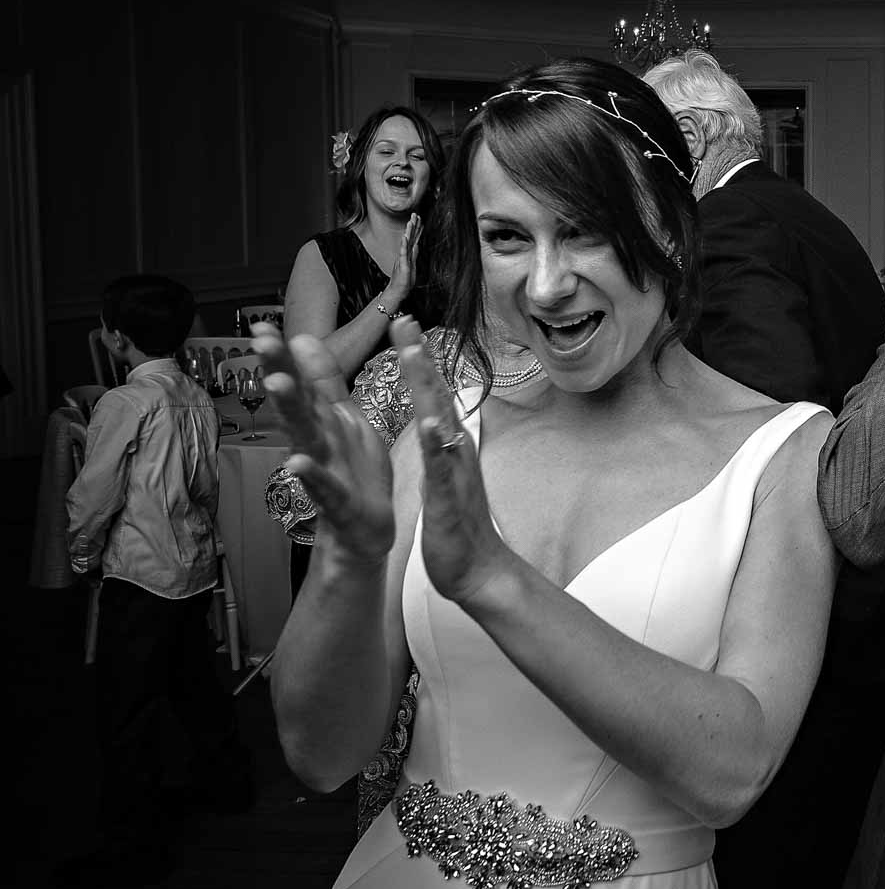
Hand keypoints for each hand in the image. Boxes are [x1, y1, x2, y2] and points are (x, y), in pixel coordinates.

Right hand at [253, 322, 394, 565]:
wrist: (365, 528)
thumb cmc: (352, 470)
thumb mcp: (343, 418)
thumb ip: (324, 381)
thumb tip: (302, 338)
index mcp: (323, 420)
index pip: (300, 381)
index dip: (283, 354)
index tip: (261, 326)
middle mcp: (317, 441)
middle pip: (296, 403)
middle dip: (280, 371)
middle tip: (261, 343)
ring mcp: (324, 470)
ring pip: (306, 436)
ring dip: (290, 411)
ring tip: (275, 385)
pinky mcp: (338, 500)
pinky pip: (324, 486)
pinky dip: (311, 474)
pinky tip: (296, 462)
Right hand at [387, 213, 421, 301]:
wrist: (398, 291)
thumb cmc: (404, 280)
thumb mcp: (412, 265)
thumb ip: (414, 255)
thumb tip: (417, 246)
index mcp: (409, 254)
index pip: (414, 238)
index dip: (416, 229)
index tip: (419, 219)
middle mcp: (406, 254)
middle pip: (410, 237)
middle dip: (413, 225)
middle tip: (415, 214)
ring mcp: (404, 258)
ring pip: (406, 243)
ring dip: (408, 232)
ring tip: (410, 222)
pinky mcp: (402, 264)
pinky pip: (403, 253)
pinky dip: (404, 245)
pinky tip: (404, 237)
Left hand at [394, 316, 513, 605]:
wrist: (479, 570)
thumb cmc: (458, 523)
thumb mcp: (444, 473)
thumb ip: (440, 441)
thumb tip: (438, 412)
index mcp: (447, 442)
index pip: (430, 391)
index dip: (416, 356)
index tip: (402, 320)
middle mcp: (455, 448)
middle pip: (437, 393)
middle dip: (419, 355)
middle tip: (404, 318)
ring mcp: (454, 470)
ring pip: (439, 420)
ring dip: (426, 386)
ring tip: (411, 354)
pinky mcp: (449, 498)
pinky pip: (442, 466)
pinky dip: (435, 444)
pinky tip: (430, 424)